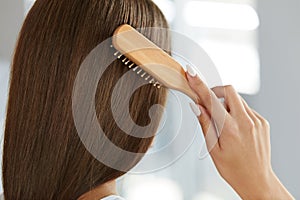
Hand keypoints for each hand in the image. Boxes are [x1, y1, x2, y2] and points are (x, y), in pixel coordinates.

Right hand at [186, 66, 293, 199]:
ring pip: (238, 99)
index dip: (198, 85)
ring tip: (223, 123)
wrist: (257, 180)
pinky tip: (235, 128)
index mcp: (230, 129)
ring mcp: (257, 121)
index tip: (191, 74)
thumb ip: (205, 124)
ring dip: (226, 104)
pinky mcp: (263, 122)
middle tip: (209, 104)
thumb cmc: (232, 169)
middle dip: (216, 92)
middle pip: (229, 91)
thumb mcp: (212, 149)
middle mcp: (246, 121)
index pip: (210, 100)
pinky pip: (246, 108)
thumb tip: (197, 106)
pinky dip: (236, 112)